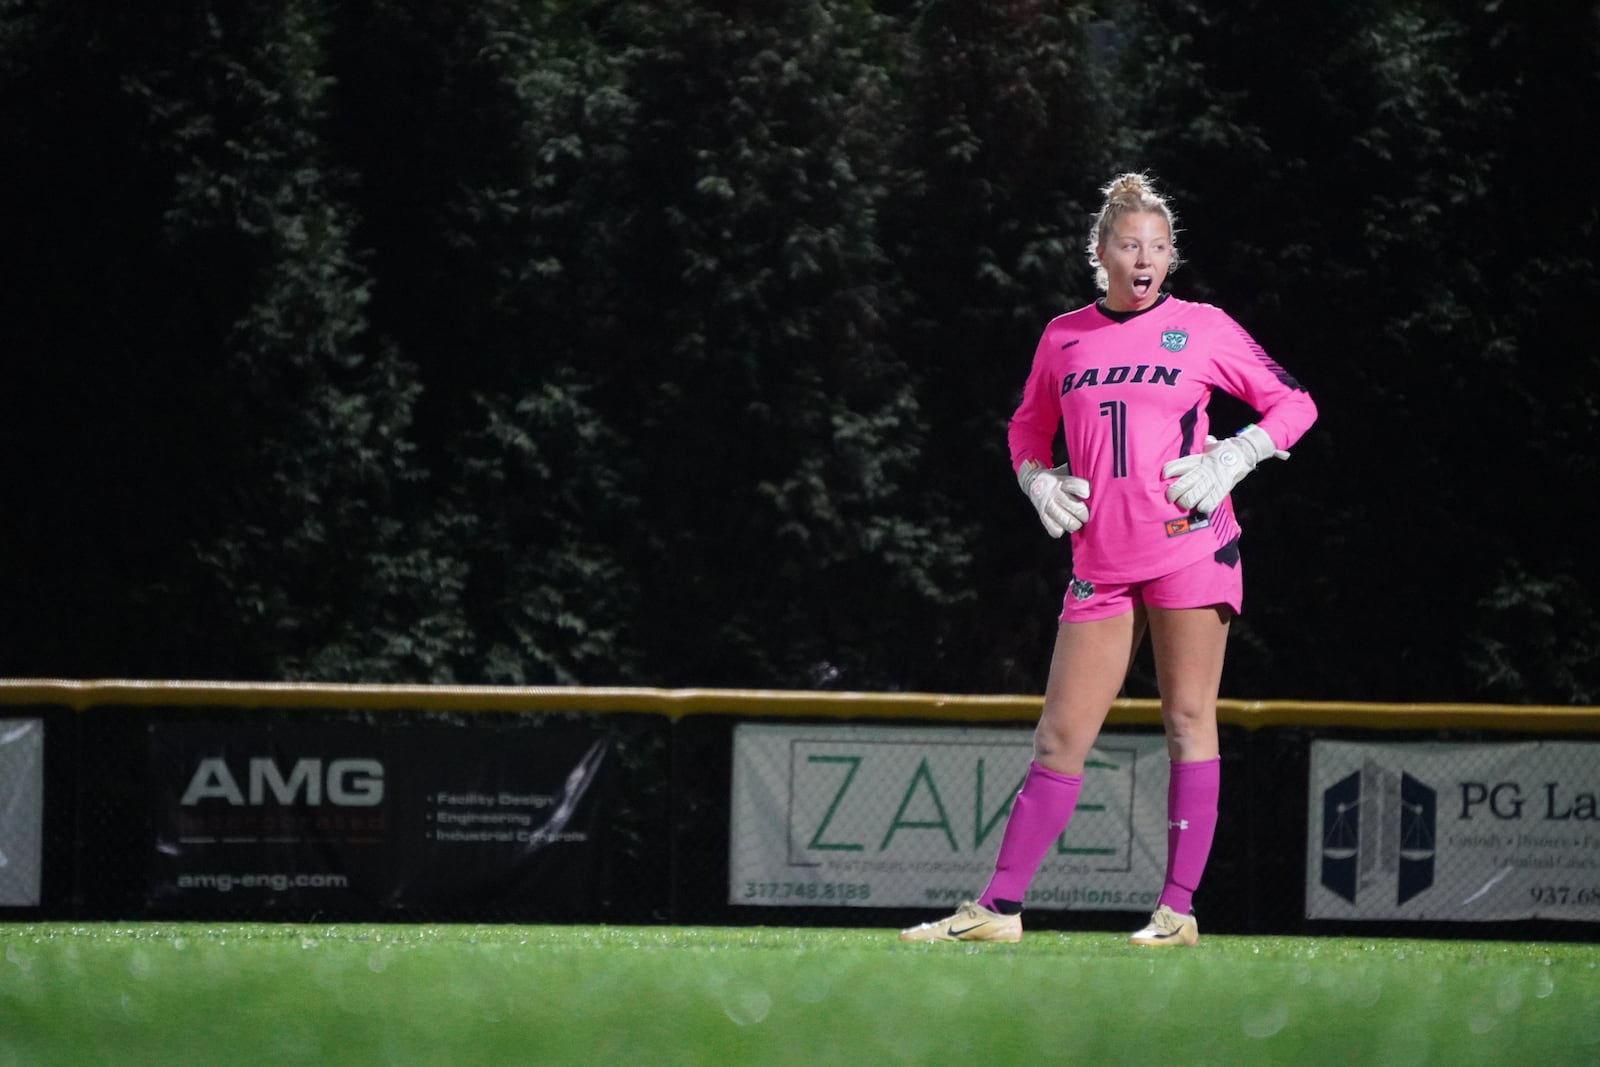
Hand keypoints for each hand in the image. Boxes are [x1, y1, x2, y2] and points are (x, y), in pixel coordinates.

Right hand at [1017, 460, 1090, 537]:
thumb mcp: (1067, 471)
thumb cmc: (1058, 479)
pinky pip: (1055, 530)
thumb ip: (1080, 475)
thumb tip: (1101, 476)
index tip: (1088, 495)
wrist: (1033, 481)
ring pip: (1066, 521)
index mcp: (1062, 481)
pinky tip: (1063, 525)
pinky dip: (1061, 530)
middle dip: (1085, 514)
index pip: (1077, 486)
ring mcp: (1047, 506)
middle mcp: (1054, 493)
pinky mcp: (1043, 517)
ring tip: (1077, 522)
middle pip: (1076, 508)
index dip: (1085, 491)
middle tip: (1086, 515)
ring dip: (1075, 524)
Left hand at [1162, 424, 1287, 513]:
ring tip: (1184, 503)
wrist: (1244, 453)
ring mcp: (1214, 480)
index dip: (1170, 470)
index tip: (1164, 475)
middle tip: (1170, 497)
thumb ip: (1199, 445)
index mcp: (1198, 459)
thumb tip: (1196, 441)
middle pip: (1184, 483)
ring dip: (1186, 502)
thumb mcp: (1209, 446)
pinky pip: (1210, 503)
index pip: (1179, 465)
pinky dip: (1203, 507)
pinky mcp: (1223, 489)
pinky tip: (1200, 507)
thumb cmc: (1222, 451)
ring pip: (1194, 496)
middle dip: (1174, 493)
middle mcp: (1204, 470)